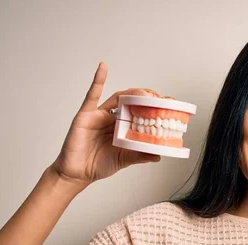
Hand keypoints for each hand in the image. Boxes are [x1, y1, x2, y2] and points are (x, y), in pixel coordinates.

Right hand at [50, 62, 163, 186]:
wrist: (78, 173)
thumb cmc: (98, 165)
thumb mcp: (124, 160)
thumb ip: (139, 156)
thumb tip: (158, 155)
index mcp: (122, 128)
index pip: (141, 113)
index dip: (154, 108)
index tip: (169, 105)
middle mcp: (112, 119)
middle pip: (132, 103)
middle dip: (148, 99)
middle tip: (161, 100)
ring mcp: (99, 115)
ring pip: (118, 98)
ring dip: (133, 94)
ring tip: (146, 94)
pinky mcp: (86, 115)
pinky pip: (92, 95)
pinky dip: (97, 80)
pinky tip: (103, 68)